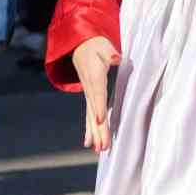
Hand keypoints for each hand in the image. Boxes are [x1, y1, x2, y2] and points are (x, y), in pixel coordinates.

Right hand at [72, 36, 119, 152]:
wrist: (79, 44)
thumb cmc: (95, 44)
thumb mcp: (104, 45)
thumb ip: (110, 52)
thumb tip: (116, 57)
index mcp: (94, 76)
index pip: (98, 93)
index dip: (99, 106)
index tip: (99, 121)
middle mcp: (89, 89)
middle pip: (94, 111)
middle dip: (99, 129)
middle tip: (103, 147)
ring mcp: (88, 94)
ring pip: (91, 117)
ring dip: (95, 134)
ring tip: (99, 150)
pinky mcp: (89, 97)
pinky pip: (88, 116)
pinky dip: (89, 130)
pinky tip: (90, 144)